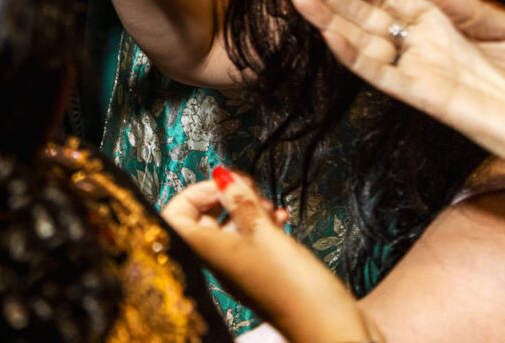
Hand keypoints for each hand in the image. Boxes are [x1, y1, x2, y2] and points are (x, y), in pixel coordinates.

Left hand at [163, 167, 372, 342]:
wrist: (330, 330)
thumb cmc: (294, 289)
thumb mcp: (265, 233)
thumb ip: (241, 202)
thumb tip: (221, 177)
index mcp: (208, 252)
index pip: (174, 217)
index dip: (192, 194)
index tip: (219, 182)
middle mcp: (220, 262)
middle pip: (203, 221)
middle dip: (223, 197)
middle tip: (245, 186)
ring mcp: (242, 270)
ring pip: (230, 230)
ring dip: (247, 210)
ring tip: (268, 202)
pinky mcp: (265, 275)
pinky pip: (253, 243)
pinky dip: (264, 226)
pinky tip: (282, 219)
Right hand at [291, 0, 504, 204]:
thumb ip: (469, 5)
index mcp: (450, 21)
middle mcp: (429, 45)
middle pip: (370, 14)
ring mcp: (425, 72)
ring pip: (366, 41)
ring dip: (332, 20)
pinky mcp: (429, 99)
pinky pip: (384, 76)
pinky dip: (356, 57)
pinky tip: (330, 37)